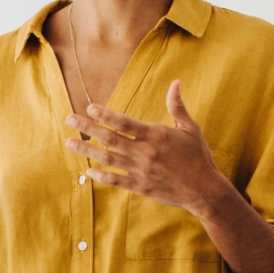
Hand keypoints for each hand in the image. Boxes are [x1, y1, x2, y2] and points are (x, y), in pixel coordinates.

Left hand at [64, 80, 231, 214]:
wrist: (205, 189)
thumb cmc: (198, 156)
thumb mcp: (189, 129)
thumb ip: (177, 106)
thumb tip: (176, 82)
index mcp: (155, 135)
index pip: (124, 123)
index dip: (106, 115)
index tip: (89, 108)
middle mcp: (145, 152)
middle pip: (109, 138)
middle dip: (87, 128)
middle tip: (68, 119)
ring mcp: (141, 171)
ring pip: (107, 159)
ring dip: (86, 150)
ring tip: (69, 142)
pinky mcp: (140, 187)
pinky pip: (116, 180)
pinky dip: (101, 176)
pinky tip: (88, 170)